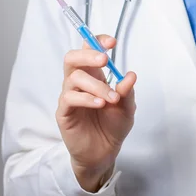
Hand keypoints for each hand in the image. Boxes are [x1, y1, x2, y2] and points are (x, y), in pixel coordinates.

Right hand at [56, 35, 136, 191]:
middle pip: (72, 58)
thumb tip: (130, 74)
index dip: (97, 42)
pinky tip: (100, 104)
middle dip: (88, 55)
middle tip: (105, 60)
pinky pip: (69, 98)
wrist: (104, 153)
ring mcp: (70, 97)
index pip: (89, 51)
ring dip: (96, 85)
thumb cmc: (113, 127)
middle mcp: (79, 83)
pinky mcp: (64, 112)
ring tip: (111, 99)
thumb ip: (127, 92)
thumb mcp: (127, 109)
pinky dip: (86, 98)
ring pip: (74, 78)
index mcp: (94, 77)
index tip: (112, 42)